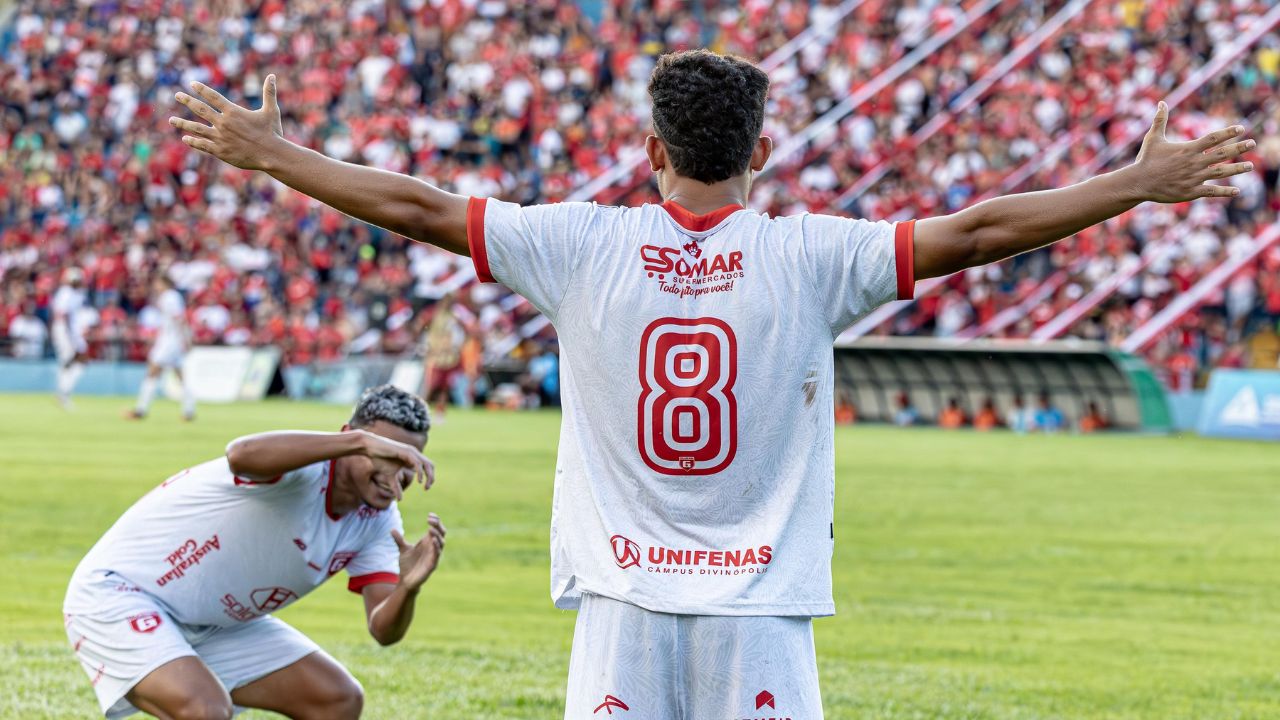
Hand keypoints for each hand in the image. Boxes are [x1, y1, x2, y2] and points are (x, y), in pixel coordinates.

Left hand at [171, 75, 285, 171]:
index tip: (192, 84)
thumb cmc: (272, 133)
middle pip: (201, 109)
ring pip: (197, 128)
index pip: (213, 97)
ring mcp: (220, 137)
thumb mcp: (271, 111)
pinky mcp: (220, 151)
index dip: (202, 89)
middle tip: (177, 95)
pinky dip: (193, 141)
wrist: (271, 155)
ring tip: (171, 120)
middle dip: (187, 101)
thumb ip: (269, 93)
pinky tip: (185, 138)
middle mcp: (223, 123)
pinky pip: (203, 145)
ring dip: (183, 123)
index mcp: (233, 112)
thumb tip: (272, 76)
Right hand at [359, 431, 434, 498]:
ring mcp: (411, 452)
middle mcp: (414, 454)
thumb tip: (400, 500)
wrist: (371, 448)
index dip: (429, 478)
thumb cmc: (380, 459)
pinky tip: (419, 480)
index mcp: (412, 458)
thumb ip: (396, 487)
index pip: (427, 467)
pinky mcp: (406, 451)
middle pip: (430, 465)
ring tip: (425, 486)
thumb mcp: (390, 477)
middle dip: (432, 477)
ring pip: (427, 464)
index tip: (426, 488)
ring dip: (429, 476)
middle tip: (427, 488)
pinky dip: (420, 472)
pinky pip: (417, 463)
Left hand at [392, 513, 445, 590]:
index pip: (437, 529)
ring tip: (430, 528)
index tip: (429, 515)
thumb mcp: (403, 549)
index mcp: (428, 543)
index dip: (436, 521)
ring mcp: (434, 556)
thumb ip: (399, 539)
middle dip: (438, 525)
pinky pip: (437, 554)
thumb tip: (392, 529)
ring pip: (441, 543)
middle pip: (442, 533)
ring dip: (437, 535)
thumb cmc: (408, 565)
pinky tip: (432, 540)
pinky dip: (436, 546)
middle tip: (430, 519)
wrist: (405, 581)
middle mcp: (433, 548)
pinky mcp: (432, 564)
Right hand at [1131, 101, 1254, 202]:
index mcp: (1188, 149)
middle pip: (1222, 153)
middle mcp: (1194, 163)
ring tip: (1250, 166)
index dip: (1228, 132)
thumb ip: (1160, 120)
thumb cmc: (1145, 160)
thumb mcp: (1153, 138)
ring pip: (1221, 172)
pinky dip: (1225, 191)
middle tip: (1252, 143)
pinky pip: (1212, 191)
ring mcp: (1194, 178)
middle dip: (1239, 148)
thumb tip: (1161, 103)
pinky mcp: (1191, 192)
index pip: (1213, 138)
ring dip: (1237, 169)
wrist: (1138, 182)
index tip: (1241, 129)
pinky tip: (1237, 190)